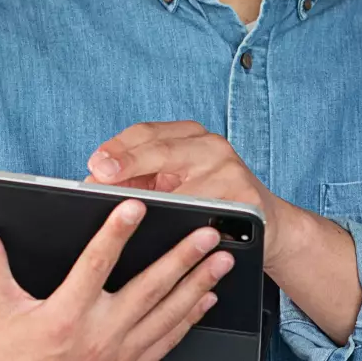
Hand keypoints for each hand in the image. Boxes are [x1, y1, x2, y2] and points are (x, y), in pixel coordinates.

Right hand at [0, 198, 233, 360]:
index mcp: (66, 315)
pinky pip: (169, 339)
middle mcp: (100, 334)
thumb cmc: (6, 359)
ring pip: (168, 313)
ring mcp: (121, 353)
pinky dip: (190, 317)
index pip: (96, 263)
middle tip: (205, 233)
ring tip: (218, 259)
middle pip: (149, 289)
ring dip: (197, 284)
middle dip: (181, 258)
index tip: (134, 207)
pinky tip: (206, 298)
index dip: (116, 232)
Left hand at [84, 121, 291, 270]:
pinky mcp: (245, 197)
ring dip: (152, 198)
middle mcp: (209, 144)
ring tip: (124, 207)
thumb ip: (137, 177)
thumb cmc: (209, 200)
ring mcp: (230, 168)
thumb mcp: (173, 181)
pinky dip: (185, 221)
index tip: (93, 163)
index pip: (144, 133)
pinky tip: (165, 228)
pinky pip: (208, 211)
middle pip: (160, 148)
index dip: (116, 148)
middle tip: (99, 175)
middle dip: (126, 162)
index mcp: (187, 135)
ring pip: (182, 181)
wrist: (268, 225)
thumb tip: (93, 181)